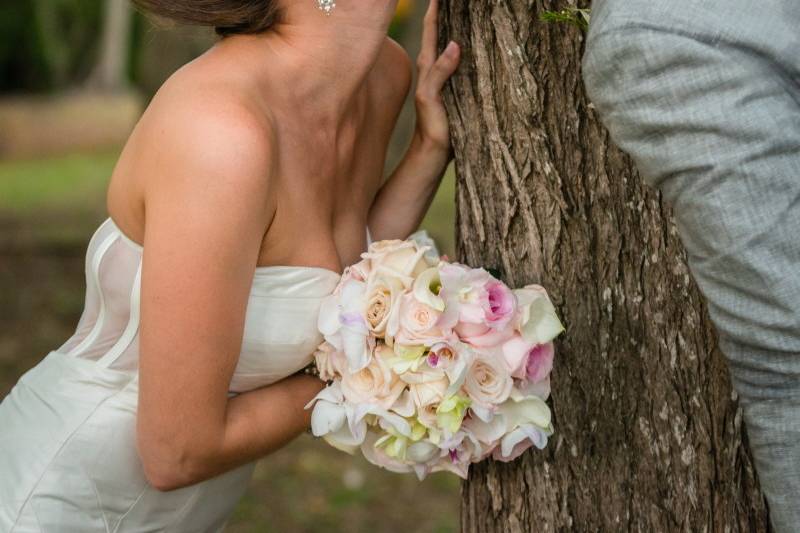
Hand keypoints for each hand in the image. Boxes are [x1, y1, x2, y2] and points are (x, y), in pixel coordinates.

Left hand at [413, 0, 460, 156]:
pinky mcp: (457, 86)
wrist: (433, 153)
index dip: (436, 6)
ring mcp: (446, 76)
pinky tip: (479, 41)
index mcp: (427, 65)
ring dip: (461, 25)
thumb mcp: (432, 98)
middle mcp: (436, 66)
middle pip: (442, 29)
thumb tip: (455, 44)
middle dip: (450, 10)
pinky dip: (469, 45)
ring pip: (453, 42)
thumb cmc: (431, 127)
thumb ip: (439, 72)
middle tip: (465, 0)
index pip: (432, 26)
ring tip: (473, 10)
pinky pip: (463, 59)